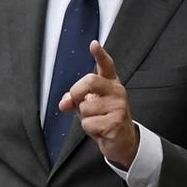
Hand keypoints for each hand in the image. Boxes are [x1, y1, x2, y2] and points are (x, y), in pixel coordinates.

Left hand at [59, 40, 138, 166]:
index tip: (94, 44)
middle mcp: (117, 91)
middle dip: (76, 92)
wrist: (123, 141)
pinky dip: (90, 130)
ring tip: (97, 122)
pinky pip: (89, 123)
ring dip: (84, 118)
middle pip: (89, 81)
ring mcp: (119, 106)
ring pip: (85, 108)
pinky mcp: (117, 122)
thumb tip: (64, 103)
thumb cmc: (105, 120)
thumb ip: (74, 99)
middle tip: (76, 102)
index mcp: (110, 84)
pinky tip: (101, 130)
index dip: (99, 54)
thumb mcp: (88, 106)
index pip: (106, 65)